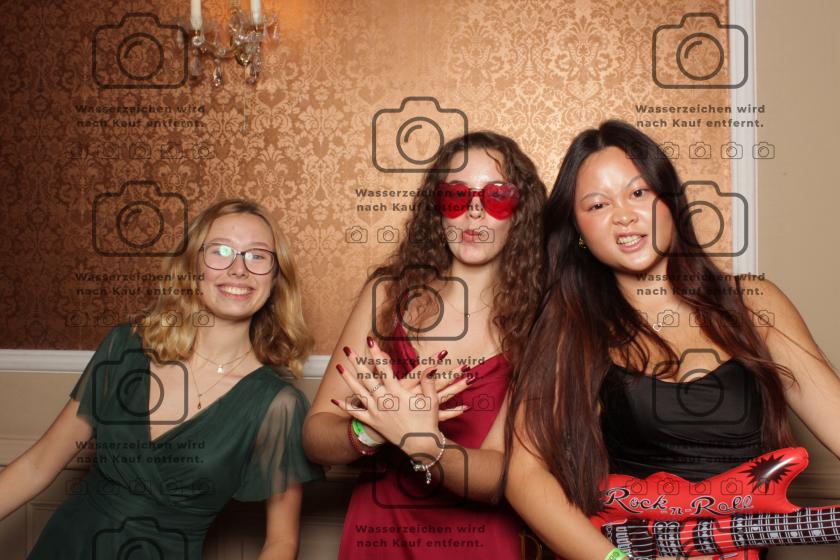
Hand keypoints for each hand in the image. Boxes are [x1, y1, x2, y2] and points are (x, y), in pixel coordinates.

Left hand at [331, 337, 470, 448]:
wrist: (420, 445)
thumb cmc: (427, 421)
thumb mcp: (432, 399)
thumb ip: (428, 381)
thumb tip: (432, 365)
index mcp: (397, 393)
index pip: (384, 369)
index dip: (377, 354)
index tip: (371, 342)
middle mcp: (383, 401)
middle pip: (366, 377)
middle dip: (356, 362)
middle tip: (348, 349)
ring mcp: (376, 412)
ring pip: (358, 392)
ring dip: (347, 379)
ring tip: (338, 367)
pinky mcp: (373, 422)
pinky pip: (356, 413)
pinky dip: (345, 406)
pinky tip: (334, 400)